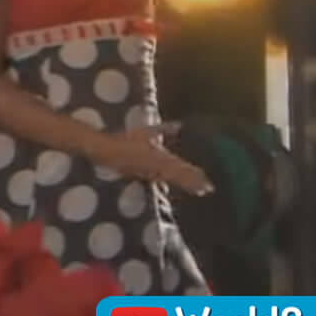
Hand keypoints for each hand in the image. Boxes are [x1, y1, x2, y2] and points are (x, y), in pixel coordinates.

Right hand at [89, 123, 212, 196]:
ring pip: (172, 180)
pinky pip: (163, 181)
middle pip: (180, 177)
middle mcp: (159, 169)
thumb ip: (164, 130)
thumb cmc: (126, 140)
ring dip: (186, 185)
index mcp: (162, 159)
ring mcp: (152, 175)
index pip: (183, 169)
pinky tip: (175, 185)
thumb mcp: (146, 132)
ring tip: (199, 191)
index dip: (195, 176)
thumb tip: (180, 125)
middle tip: (207, 190)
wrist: (107, 152)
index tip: (208, 183)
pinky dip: (172, 183)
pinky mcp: (144, 176)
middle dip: (193, 183)